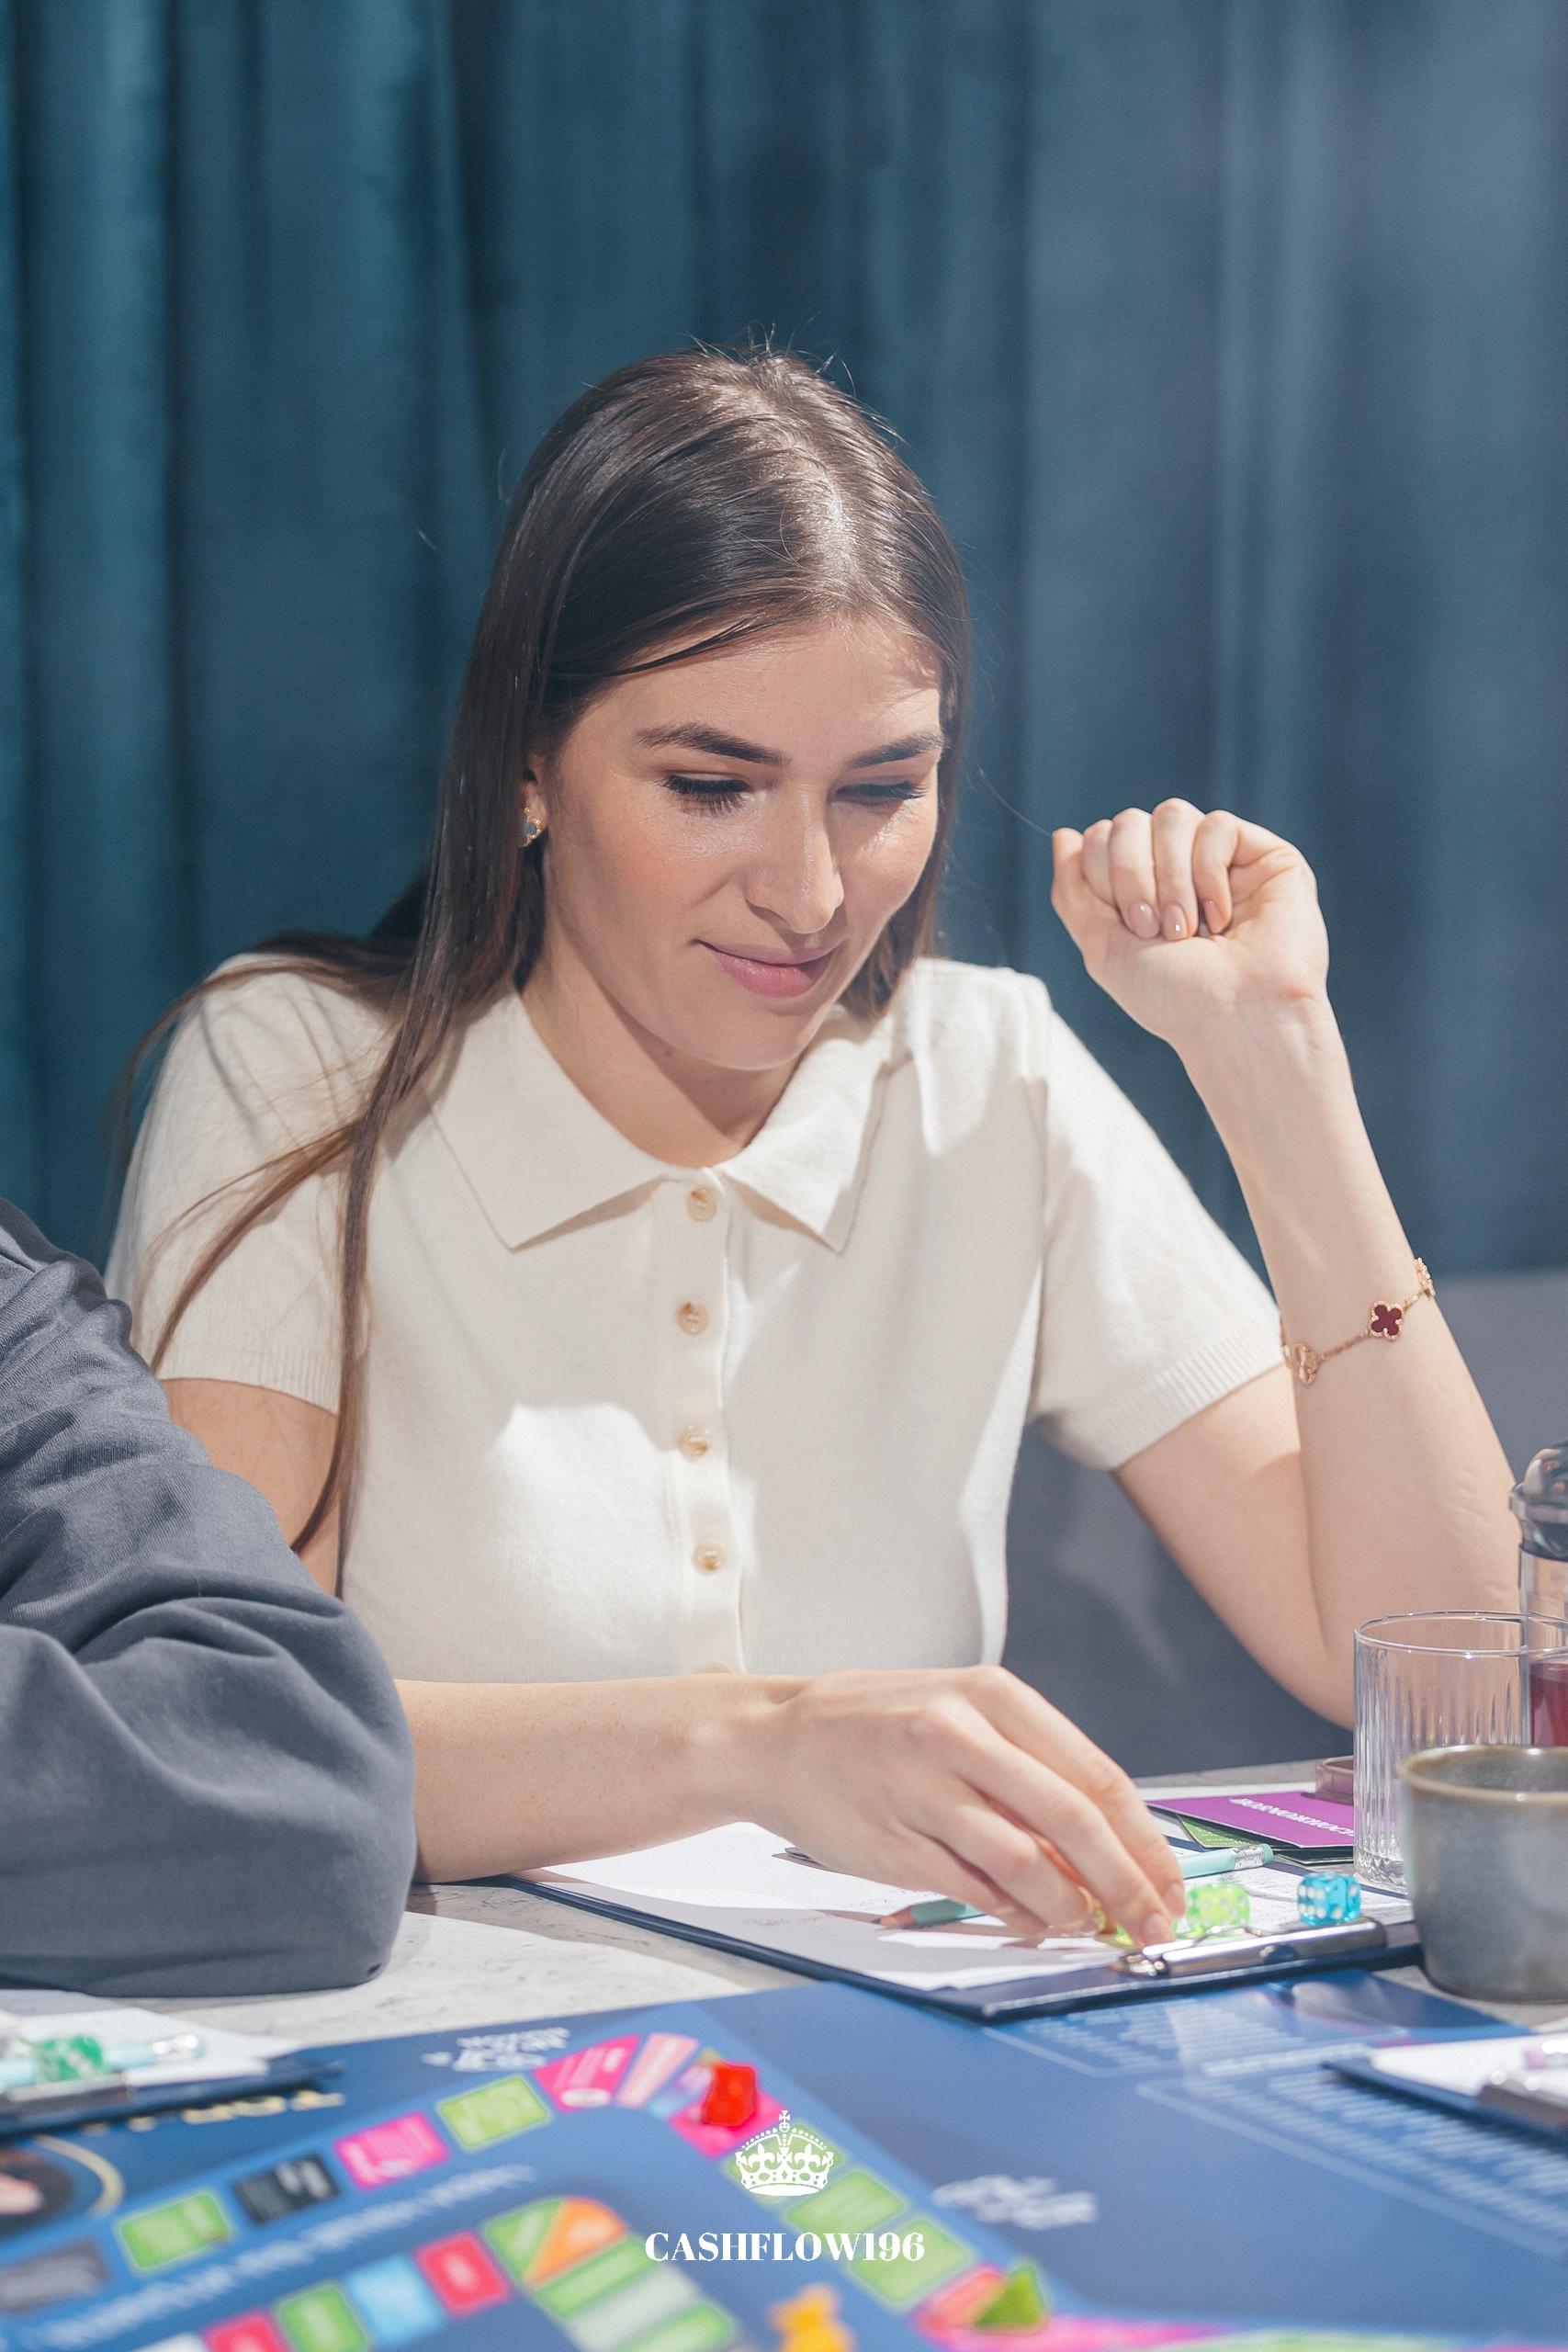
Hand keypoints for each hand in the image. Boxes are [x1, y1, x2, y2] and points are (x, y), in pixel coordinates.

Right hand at [746, 1664, 1184, 1944]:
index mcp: (992, 1696)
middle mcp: (961, 1735)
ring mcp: (926, 1789)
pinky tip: (1031, 1921)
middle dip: (1128, 1884)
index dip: (1146, 1841)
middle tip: (1153, 1925)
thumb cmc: (876, 1726)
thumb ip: (1029, 1769)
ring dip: (1071, 1907)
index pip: (1097, 1776)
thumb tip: (1109, 1846)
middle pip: (1075, 1820)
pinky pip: (977, 1888)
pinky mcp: (897, 1841)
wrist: (774, 1738)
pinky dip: (1017, 1913)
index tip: (1170, 1884)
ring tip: (1084, 1925)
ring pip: (1028, 1861)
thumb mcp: (959, 1713)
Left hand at [1051, 802, 1328, 1058]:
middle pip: (1130, 820)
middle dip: (1130, 874)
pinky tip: (1222, 917)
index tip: (1128, 927)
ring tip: (1185, 928)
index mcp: (1142, 889)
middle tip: (1151, 928)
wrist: (1236, 1019)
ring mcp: (1223, 860)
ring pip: (1172, 815)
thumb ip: (1074, 892)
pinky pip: (1216, 826)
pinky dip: (1209, 873)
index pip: (1101, 838)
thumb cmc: (1174, 997)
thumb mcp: (1102, 948)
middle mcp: (1179, 869)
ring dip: (1170, 876)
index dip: (1100, 873)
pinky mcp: (1265, 856)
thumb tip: (1063, 836)